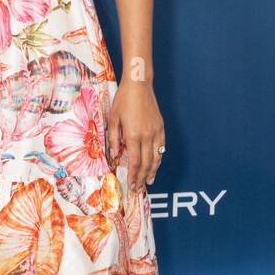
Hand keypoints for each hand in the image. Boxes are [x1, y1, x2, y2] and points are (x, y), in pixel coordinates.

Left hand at [106, 75, 164, 192]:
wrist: (139, 85)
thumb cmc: (123, 100)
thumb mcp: (113, 119)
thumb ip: (113, 139)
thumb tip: (114, 155)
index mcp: (133, 136)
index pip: (134, 162)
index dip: (133, 176)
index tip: (131, 186)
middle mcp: (147, 136)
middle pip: (146, 164)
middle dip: (142, 178)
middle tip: (138, 189)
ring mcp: (156, 132)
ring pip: (156, 158)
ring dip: (152, 171)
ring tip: (148, 182)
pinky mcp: (160, 127)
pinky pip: (161, 147)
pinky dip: (158, 158)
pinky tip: (155, 164)